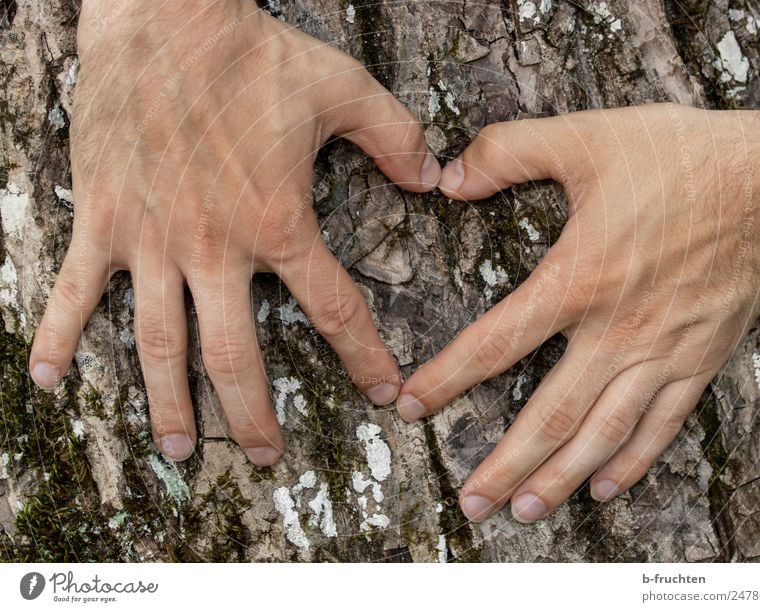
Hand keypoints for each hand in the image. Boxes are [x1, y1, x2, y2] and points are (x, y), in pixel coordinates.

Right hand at [28, 0, 439, 463]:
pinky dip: (59, 336)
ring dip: (168, 401)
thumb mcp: (342, 88)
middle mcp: (214, 247)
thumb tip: (436, 177)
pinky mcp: (102, 220)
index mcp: (278, 221)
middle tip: (265, 456)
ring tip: (179, 448)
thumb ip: (396, 137)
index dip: (363, 354)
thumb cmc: (252, 54)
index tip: (382, 393)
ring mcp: (151, 240)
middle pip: (235, 354)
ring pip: (158, 342)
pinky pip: (74, 290)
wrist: (164, 17)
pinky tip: (51, 381)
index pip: (333, 307)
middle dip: (252, 412)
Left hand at [397, 103, 759, 521]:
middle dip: (506, 464)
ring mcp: (662, 351)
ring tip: (524, 512)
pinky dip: (633, 460)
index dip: (448, 377)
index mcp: (579, 278)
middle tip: (470, 504)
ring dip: (561, 477)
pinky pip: (663, 424)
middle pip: (551, 414)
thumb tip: (450, 178)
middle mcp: (617, 328)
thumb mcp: (584, 136)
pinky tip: (604, 486)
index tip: (414, 405)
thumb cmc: (680, 156)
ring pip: (603, 432)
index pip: (496, 342)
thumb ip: (508, 152)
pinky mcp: (700, 358)